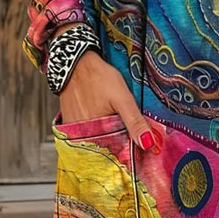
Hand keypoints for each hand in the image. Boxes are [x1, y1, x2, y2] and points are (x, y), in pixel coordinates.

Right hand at [52, 25, 159, 151]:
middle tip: (132, 136)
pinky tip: (104, 120)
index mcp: (95, 134)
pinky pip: (87, 133)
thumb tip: (148, 144)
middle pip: (106, 148)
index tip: (141, 151)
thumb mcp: (122, 98)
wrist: (77, 63)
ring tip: (116, 124)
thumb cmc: (99, 78)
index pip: (116, 154)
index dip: (129, 153)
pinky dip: (97, 131)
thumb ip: (134, 121)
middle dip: (120, 145)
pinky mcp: (70, 124)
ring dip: (109, 138)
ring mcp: (74, 131)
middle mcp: (82, 137)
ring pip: (97, 141)